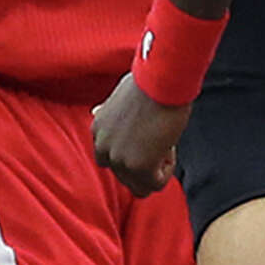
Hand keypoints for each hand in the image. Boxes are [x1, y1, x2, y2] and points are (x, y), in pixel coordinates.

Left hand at [92, 69, 185, 195]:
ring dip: (155, 168)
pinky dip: (167, 170)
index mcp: (97, 129)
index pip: (110, 157)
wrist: (161, 79)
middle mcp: (102, 146)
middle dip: (144, 162)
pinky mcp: (139, 167)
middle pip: (123, 176)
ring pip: (139, 185)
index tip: (148, 132)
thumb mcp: (117, 96)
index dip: (133, 150)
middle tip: (158, 137)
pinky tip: (169, 146)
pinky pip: (155, 185)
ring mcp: (119, 159)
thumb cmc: (147, 82)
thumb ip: (108, 112)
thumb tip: (95, 111)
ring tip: (164, 140)